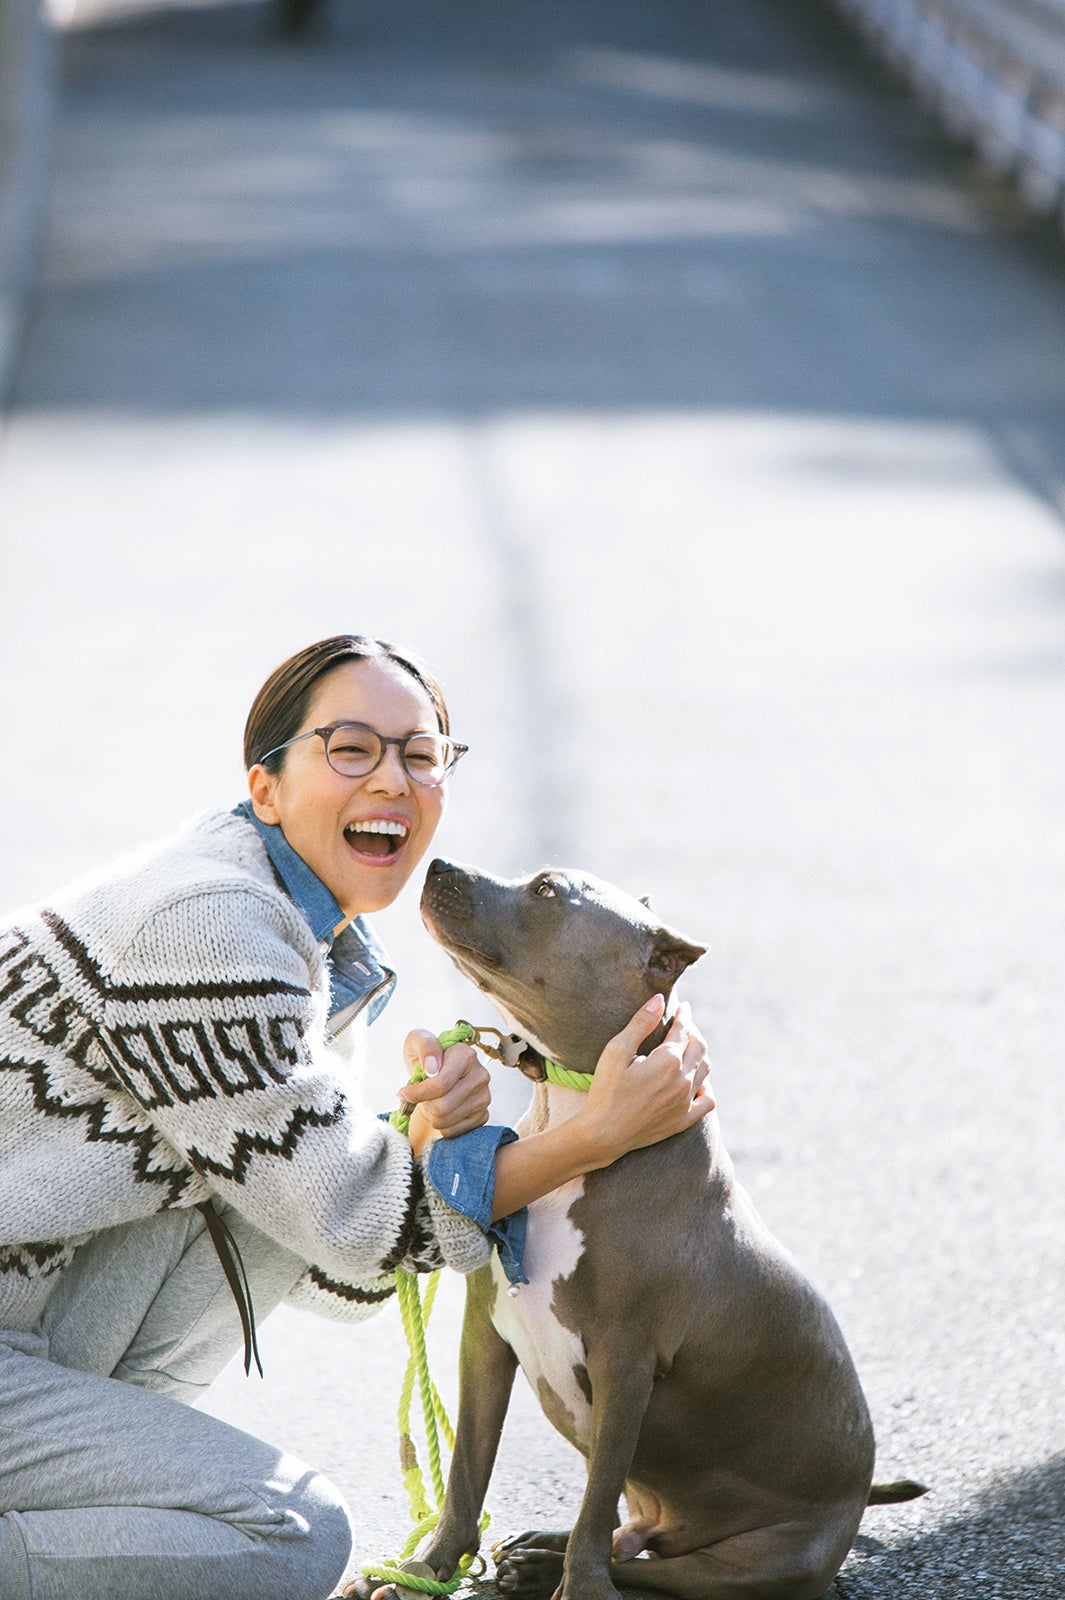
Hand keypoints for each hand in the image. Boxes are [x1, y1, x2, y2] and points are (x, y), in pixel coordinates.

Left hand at [399, 1029, 491, 1152]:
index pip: (441, 1084)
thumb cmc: (425, 1057)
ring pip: (446, 1121)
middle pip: (443, 1106)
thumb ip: (425, 1046)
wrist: (437, 1073)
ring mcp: (484, 1097)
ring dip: (430, 1115)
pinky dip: (440, 1125)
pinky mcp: (482, 1115)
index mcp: (466, 1055)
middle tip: (420, 1097)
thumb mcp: (417, 1042)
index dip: (418, 1093)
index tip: (405, 1092)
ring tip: (430, 1101)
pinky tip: (440, 1111)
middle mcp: (480, 1076)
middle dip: (424, 1104)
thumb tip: (432, 1067)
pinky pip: (453, 1131)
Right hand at [580, 995, 712, 1164]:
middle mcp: (683, 1079)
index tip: (683, 1006)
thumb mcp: (616, 1050)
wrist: (604, 1133)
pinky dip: (706, 1086)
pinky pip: (707, 1100)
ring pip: (705, 1070)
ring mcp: (686, 1101)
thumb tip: (659, 999)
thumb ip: (640, 1023)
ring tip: (689, 1048)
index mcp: (668, 1060)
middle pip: (699, 1047)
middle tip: (684, 1026)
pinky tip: (697, 1082)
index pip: (683, 1029)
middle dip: (693, 1032)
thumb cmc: (606, 1090)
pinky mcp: (683, 1119)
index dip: (684, 1015)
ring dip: (700, 1055)